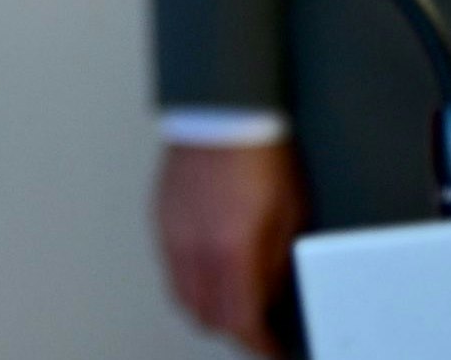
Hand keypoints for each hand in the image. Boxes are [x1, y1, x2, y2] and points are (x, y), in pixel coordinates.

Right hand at [155, 140, 302, 354]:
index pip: (241, 322)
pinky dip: (190, 279)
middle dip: (234, 330)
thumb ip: (276, 262)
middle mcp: (195, 248)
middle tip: (256, 328)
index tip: (274, 349)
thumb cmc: (259, 153)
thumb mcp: (289, 214)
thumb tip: (271, 295)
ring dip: (208, 308)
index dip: (261, 346)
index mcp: (231, 250)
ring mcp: (172, 235)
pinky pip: (170, 268)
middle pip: (207, 318)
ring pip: (182, 298)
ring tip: (233, 301)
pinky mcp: (161, 220)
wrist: (222, 113)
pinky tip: (210, 267)